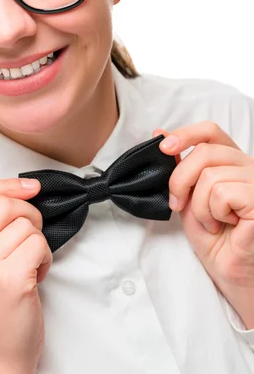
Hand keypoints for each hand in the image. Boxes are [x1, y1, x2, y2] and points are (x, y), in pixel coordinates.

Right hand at [0, 178, 50, 373]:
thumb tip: (24, 191)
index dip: (6, 183)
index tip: (30, 187)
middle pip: (6, 204)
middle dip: (30, 215)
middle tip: (29, 239)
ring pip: (27, 225)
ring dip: (38, 243)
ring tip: (27, 266)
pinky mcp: (10, 279)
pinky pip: (39, 244)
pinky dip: (45, 258)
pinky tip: (34, 277)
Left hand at [153, 121, 253, 328]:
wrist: (233, 274)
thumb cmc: (216, 240)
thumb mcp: (189, 197)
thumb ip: (179, 167)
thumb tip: (160, 134)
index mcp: (233, 162)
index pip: (211, 131)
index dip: (185, 134)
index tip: (164, 147)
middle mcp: (249, 166)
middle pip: (204, 151)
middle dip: (180, 179)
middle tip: (178, 203)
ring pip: (210, 175)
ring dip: (199, 206)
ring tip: (212, 222)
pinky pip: (221, 192)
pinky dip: (213, 212)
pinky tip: (226, 225)